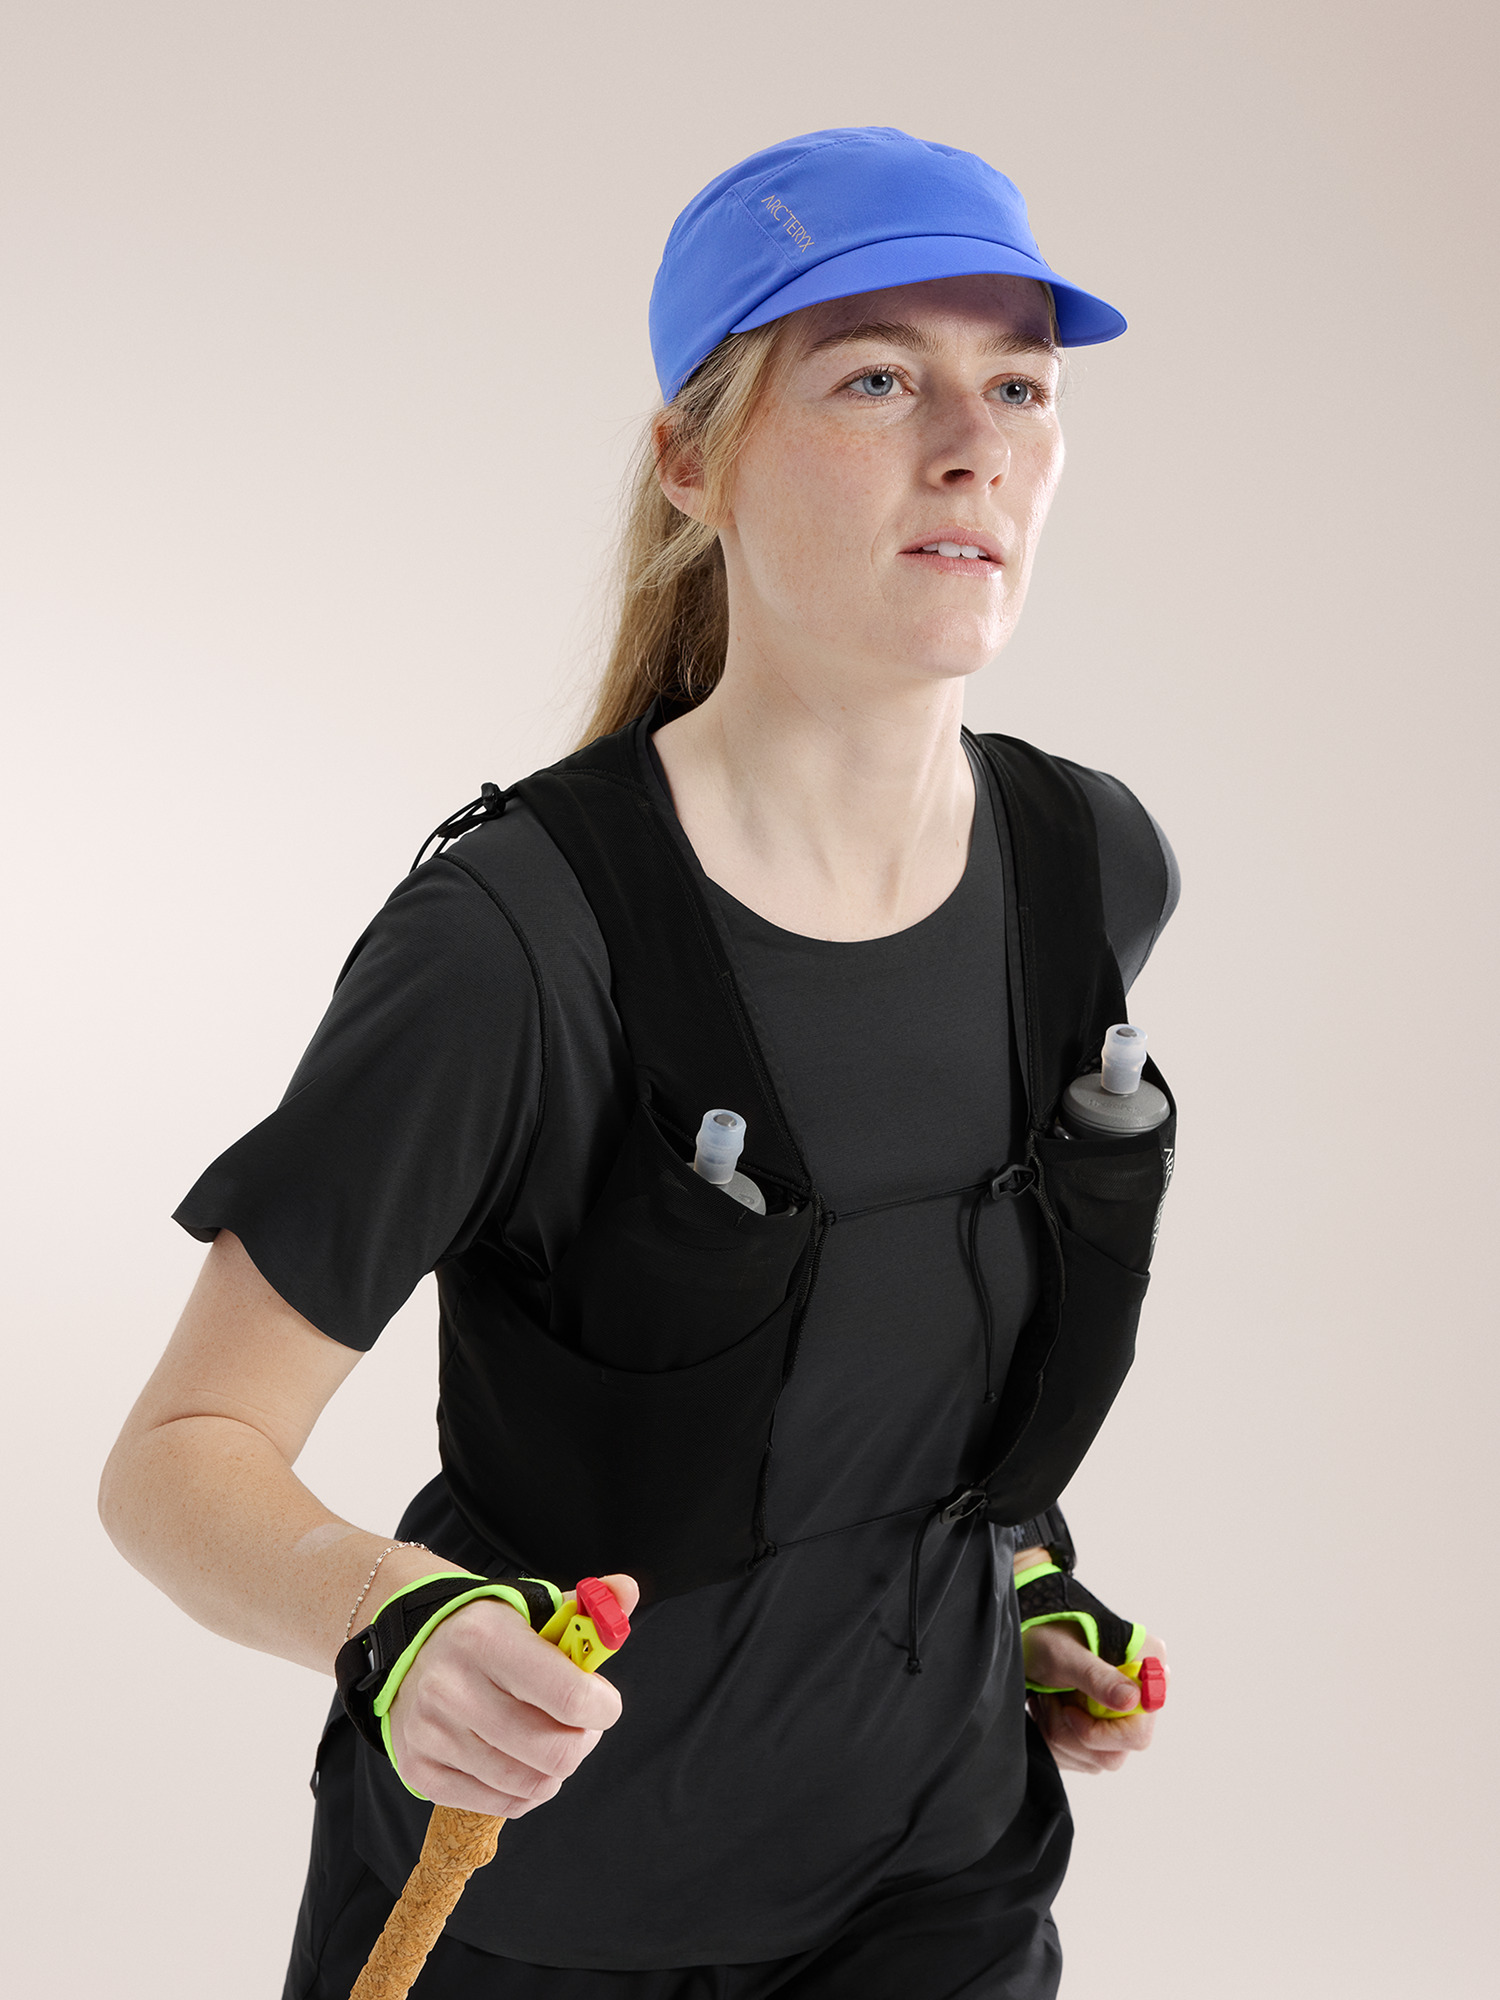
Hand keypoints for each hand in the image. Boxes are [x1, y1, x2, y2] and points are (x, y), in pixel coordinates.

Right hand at [387, 1573, 639, 1815]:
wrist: (413, 1647)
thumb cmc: (489, 1632)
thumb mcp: (535, 1608)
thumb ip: (588, 1605)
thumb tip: (627, 1590)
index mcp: (486, 1638)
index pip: (570, 1697)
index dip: (603, 1707)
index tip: (603, 1701)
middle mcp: (452, 1688)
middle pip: (555, 1752)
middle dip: (583, 1741)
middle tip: (579, 1724)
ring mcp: (432, 1733)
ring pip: (530, 1785)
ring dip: (555, 1769)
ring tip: (550, 1739)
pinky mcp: (420, 1770)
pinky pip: (499, 1804)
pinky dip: (524, 1790)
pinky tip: (522, 1759)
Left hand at [1023, 1620, 1168, 1775]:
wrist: (1024, 1635)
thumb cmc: (1044, 1632)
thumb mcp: (1064, 1653)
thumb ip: (1097, 1677)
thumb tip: (1131, 1700)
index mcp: (1145, 1666)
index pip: (1138, 1731)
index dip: (1100, 1732)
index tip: (1069, 1711)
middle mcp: (1140, 1695)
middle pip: (1115, 1752)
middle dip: (1070, 1733)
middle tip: (1049, 1701)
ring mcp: (1123, 1716)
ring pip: (1096, 1760)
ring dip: (1059, 1734)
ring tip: (1046, 1700)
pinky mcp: (1105, 1730)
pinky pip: (1083, 1759)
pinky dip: (1056, 1740)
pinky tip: (1048, 1709)